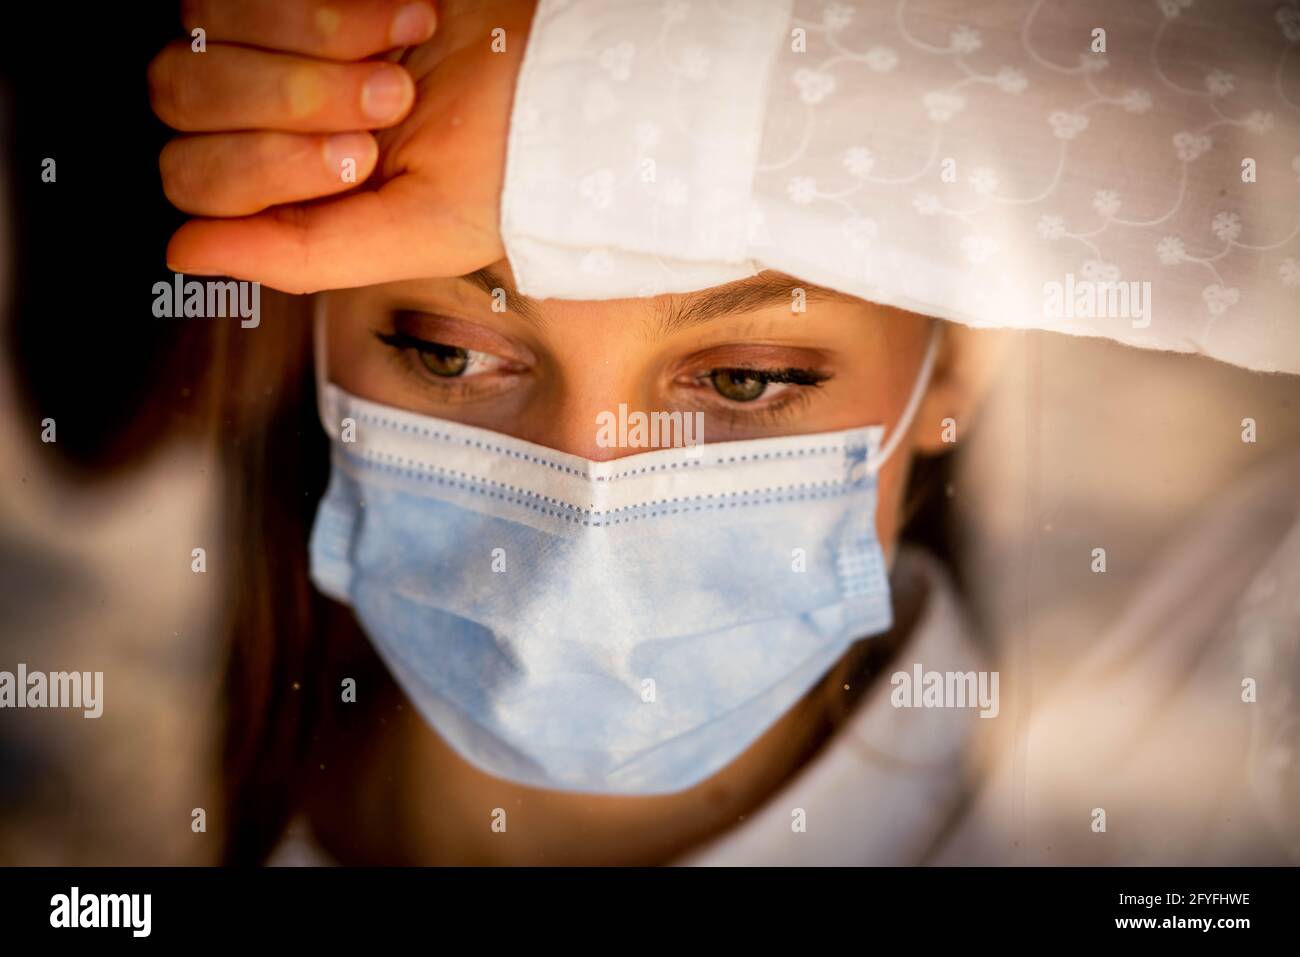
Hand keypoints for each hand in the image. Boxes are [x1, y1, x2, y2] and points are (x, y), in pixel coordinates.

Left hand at [149, 0, 534, 293]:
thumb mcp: (416, 233)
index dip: (264, 166)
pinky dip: (332, 7)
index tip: (358, 161)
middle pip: (180, 97)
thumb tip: (185, 255)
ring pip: (205, 31)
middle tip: (382, 107)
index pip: (193, 178)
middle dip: (286, 103)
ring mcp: (277, 43)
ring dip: (309, 48)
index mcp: (288, 190)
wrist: (573, 85)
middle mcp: (269, 115)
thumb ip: (300, 255)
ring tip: (395, 68)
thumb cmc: (511, 164)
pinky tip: (403, 23)